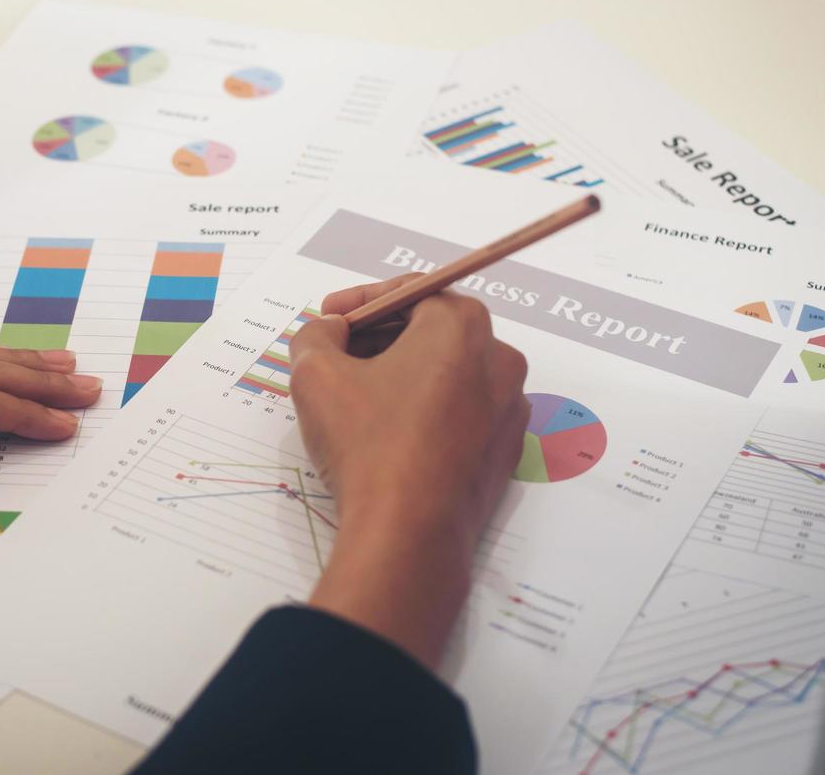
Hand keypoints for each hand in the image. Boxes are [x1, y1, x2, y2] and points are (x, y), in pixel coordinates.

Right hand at [290, 276, 528, 667]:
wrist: (409, 534)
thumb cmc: (366, 444)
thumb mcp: (315, 374)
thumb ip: (316, 334)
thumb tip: (331, 332)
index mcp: (460, 326)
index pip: (407, 291)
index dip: (359, 301)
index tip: (329, 318)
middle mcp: (498, 358)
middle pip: (432, 329)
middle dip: (381, 336)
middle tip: (338, 354)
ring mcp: (509, 408)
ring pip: (448, 373)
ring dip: (403, 375)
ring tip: (358, 397)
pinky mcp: (504, 451)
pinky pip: (462, 413)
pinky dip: (427, 412)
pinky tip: (388, 435)